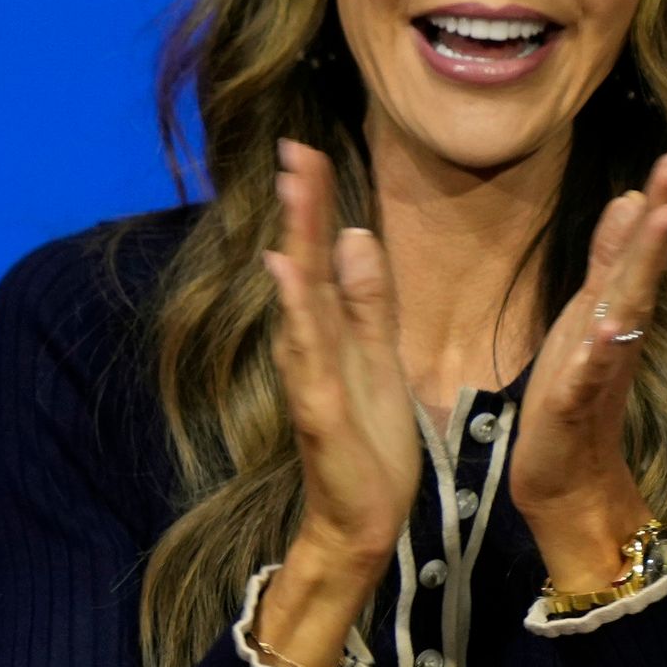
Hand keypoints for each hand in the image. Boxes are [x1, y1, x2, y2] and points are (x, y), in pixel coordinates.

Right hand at [249, 139, 422, 666]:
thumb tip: (354, 237)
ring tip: (292, 190)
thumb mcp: (379, 354)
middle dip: (301, 206)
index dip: (316, 204)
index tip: (310, 150)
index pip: (321, 255)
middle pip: (303, 263)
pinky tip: (287, 271)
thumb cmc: (370, 443)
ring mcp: (308, 374)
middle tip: (295, 148)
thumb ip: (366, 299)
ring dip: (294, 240)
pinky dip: (295, 309)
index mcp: (331, 330)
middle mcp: (310, 344)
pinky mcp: (316, 407)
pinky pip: (305, 351)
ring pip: (299, 297)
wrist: (363, 517)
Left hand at [511, 151, 666, 588]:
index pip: (638, 251)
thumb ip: (608, 264)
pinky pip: (589, 374)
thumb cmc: (570, 396)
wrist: (566, 479)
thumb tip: (630, 202)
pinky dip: (599, 352)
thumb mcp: (585, 318)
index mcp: (613, 312)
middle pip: (641, 269)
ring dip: (642, 269)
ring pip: (625, 311)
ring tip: (662, 221)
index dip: (656, 204)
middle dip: (659, 218)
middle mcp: (616, 334)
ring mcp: (599, 368)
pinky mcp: (575, 405)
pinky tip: (609, 328)